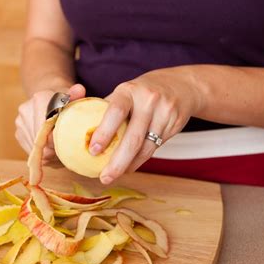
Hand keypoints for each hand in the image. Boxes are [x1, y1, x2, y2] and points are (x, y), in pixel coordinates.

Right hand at [15, 84, 85, 162]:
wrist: (50, 99)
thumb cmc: (66, 102)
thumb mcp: (74, 98)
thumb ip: (77, 95)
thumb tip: (79, 89)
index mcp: (40, 99)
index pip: (48, 127)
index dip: (57, 139)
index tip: (67, 144)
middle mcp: (26, 110)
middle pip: (40, 140)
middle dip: (53, 148)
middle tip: (66, 150)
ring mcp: (20, 122)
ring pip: (35, 148)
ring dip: (48, 152)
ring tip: (59, 149)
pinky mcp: (18, 133)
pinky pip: (30, 149)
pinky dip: (41, 153)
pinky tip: (51, 148)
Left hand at [88, 67, 204, 183]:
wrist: (181, 85)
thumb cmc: (142, 92)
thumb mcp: (124, 92)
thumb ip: (106, 109)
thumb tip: (82, 132)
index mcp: (129, 90)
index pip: (116, 112)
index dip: (104, 132)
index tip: (93, 151)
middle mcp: (148, 100)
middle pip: (133, 137)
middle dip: (117, 162)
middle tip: (104, 177)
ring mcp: (164, 112)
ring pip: (145, 147)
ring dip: (129, 165)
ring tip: (114, 175)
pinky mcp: (175, 125)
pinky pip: (154, 148)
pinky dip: (140, 160)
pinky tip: (129, 166)